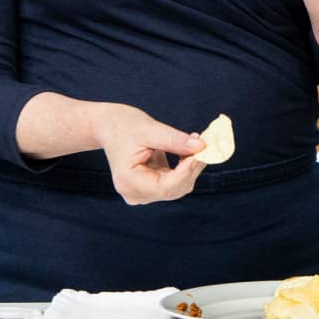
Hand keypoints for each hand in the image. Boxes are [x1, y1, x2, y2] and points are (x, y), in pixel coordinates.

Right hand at [86, 102, 205, 204]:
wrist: (109, 126)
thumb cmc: (124, 125)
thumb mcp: (150, 129)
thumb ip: (175, 140)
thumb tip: (203, 146)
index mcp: (127, 182)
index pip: (165, 186)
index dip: (187, 171)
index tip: (205, 151)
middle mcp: (134, 194)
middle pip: (174, 189)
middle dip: (193, 166)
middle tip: (209, 142)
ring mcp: (142, 194)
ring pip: (178, 186)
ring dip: (192, 166)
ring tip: (198, 141)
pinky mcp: (151, 189)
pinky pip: (176, 182)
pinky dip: (186, 166)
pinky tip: (190, 149)